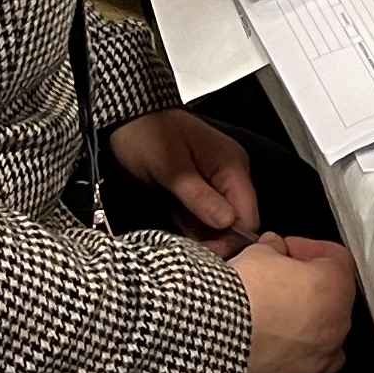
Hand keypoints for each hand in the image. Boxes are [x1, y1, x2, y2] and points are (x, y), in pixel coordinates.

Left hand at [108, 108, 258, 249]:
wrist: (125, 117)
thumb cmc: (147, 133)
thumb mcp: (171, 168)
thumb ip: (200, 197)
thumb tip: (228, 223)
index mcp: (231, 165)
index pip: (248, 214)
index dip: (233, 239)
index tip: (211, 255)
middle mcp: (228, 174)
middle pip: (236, 221)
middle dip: (217, 241)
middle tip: (193, 255)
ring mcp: (213, 182)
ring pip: (218, 222)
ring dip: (203, 236)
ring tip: (183, 247)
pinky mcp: (197, 188)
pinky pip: (203, 216)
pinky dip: (192, 228)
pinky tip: (179, 234)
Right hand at [230, 232, 356, 372]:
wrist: (218, 337)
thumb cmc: (243, 297)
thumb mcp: (259, 253)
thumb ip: (274, 248)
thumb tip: (272, 248)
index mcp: (335, 286)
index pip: (334, 257)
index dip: (308, 248)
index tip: (288, 248)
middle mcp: (337, 322)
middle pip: (332, 294)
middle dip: (307, 283)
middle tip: (280, 276)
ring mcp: (322, 354)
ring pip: (324, 329)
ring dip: (306, 317)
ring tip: (276, 310)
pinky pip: (311, 360)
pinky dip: (300, 349)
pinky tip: (278, 340)